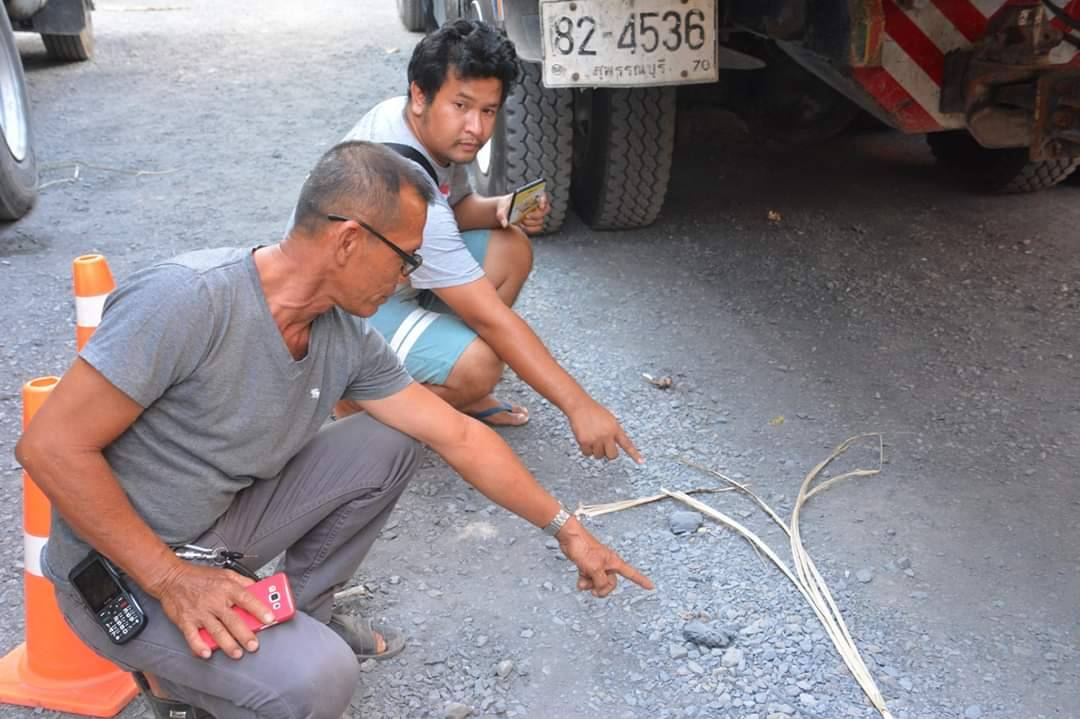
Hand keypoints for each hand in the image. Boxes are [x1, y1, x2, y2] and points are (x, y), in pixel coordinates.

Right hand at [149, 562, 272, 659]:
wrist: (171, 578)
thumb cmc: (199, 576)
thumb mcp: (226, 573)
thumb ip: (243, 581)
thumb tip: (259, 588)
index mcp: (227, 588)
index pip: (247, 599)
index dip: (259, 609)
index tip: (270, 618)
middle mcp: (214, 601)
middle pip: (233, 620)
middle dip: (245, 634)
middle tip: (254, 645)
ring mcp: (200, 612)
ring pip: (216, 631)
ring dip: (227, 644)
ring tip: (237, 653)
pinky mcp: (186, 620)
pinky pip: (193, 636)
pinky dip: (199, 646)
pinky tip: (207, 653)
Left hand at [495, 192, 549, 234]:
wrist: (504, 212)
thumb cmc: (504, 207)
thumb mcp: (502, 209)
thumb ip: (502, 216)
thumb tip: (505, 224)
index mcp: (532, 196)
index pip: (543, 195)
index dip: (544, 200)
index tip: (540, 206)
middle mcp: (537, 205)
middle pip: (546, 210)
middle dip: (536, 214)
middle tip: (526, 216)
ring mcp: (538, 214)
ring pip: (541, 220)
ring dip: (531, 223)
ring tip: (521, 222)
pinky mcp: (536, 222)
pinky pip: (538, 227)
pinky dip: (531, 228)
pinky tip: (522, 226)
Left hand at [557, 518, 653, 596]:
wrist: (570, 537)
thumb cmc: (583, 546)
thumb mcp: (594, 568)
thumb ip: (600, 581)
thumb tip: (601, 589)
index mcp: (614, 563)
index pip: (632, 574)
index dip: (642, 581)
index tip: (651, 586)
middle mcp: (607, 564)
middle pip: (610, 583)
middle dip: (601, 588)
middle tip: (593, 590)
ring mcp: (597, 565)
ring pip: (597, 583)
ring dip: (589, 585)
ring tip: (582, 580)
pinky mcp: (587, 565)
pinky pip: (589, 579)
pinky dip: (584, 581)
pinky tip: (579, 580)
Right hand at [567, 398, 642, 462]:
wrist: (580, 406)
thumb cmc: (594, 411)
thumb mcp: (609, 420)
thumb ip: (613, 432)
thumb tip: (611, 447)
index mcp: (615, 428)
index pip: (627, 444)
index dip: (634, 454)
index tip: (641, 462)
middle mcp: (607, 435)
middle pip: (612, 455)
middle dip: (608, 454)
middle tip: (603, 447)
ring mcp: (596, 439)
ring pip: (599, 456)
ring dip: (595, 451)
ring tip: (592, 438)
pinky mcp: (585, 441)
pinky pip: (587, 454)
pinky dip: (586, 450)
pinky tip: (584, 439)